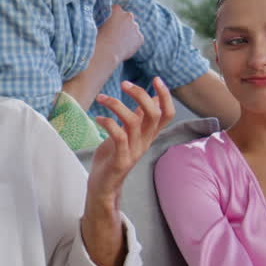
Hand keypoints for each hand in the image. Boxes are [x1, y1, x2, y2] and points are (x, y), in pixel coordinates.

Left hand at [87, 77, 174, 203]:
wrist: (103, 187)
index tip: (156, 79)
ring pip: (134, 123)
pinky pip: (119, 137)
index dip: (166, 96)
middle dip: (141, 95)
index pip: (167, 114)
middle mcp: (145, 142)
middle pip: (154, 115)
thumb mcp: (127, 134)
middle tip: (124, 84)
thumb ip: (139, 118)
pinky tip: (98, 118)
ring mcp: (134, 151)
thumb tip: (151, 98)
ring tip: (102, 98)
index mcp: (148, 135)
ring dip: (117, 105)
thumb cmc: (112, 157)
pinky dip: (108, 123)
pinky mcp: (121, 160)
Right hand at [93, 6, 143, 67]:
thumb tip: (108, 23)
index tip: (109, 25)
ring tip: (118, 43)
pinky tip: (124, 48)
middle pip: (127, 18)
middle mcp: (128, 16)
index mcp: (117, 10)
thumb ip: (106, 20)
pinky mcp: (140, 38)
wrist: (105, 52)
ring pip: (133, 29)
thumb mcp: (98, 24)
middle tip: (115, 34)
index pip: (117, 10)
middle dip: (123, 24)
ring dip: (128, 33)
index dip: (113, 18)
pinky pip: (137, 40)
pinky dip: (133, 43)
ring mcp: (135, 27)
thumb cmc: (98, 38)